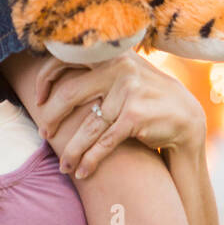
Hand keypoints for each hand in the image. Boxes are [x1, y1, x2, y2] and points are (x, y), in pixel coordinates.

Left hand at [32, 52, 205, 178]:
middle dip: (51, 118)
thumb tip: (49, 70)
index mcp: (110, 53)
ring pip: (86, 126)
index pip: (66, 58)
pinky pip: (103, 142)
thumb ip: (95, 67)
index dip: (45, 79)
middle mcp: (118, 67)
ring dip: (71, 150)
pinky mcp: (134, 116)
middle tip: (44, 134)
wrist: (185, 116)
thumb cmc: (144, 94)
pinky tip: (82, 171)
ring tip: (64, 166)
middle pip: (69, 94)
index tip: (38, 99)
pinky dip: (90, 160)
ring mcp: (127, 91)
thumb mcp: (122, 71)